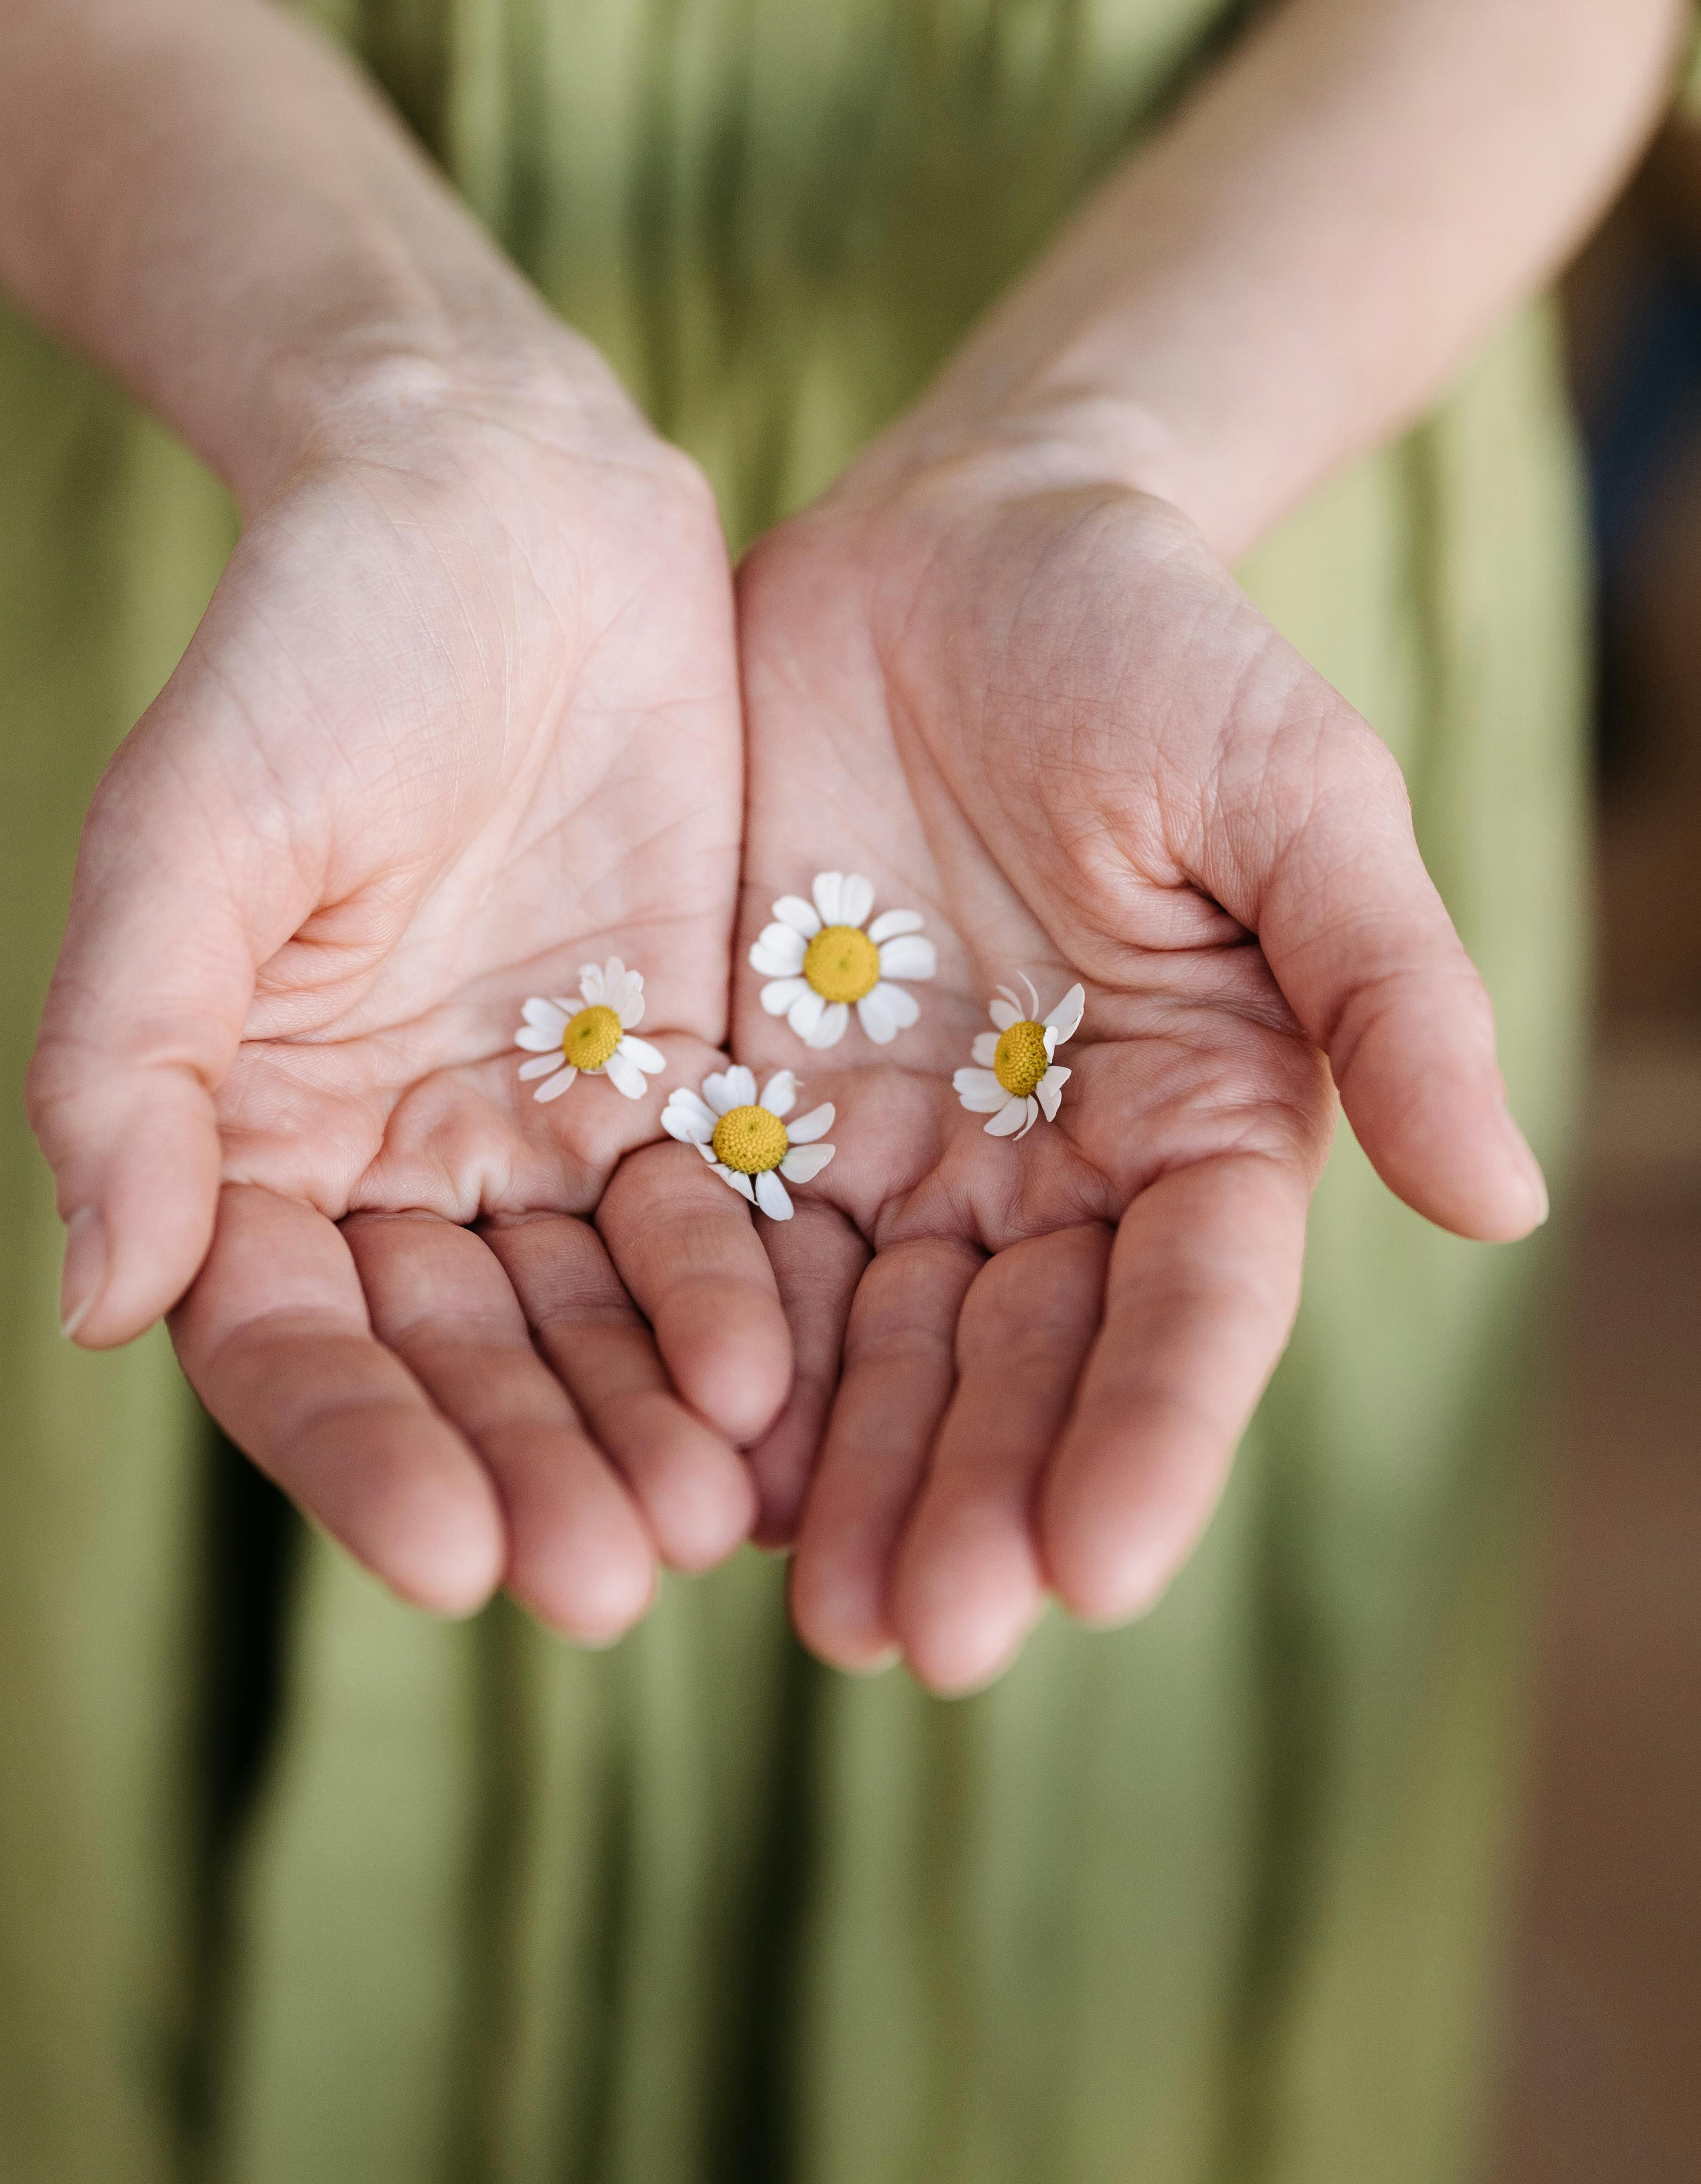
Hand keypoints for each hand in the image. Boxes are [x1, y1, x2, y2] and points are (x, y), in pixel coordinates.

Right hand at [28, 343, 792, 1640]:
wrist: (493, 506)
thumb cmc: (306, 650)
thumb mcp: (186, 835)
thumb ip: (130, 1062)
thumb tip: (96, 1304)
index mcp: (248, 1130)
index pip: (293, 1342)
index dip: (361, 1454)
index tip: (445, 1556)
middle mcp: (395, 1155)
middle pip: (457, 1362)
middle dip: (526, 1471)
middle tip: (609, 1586)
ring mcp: (540, 1121)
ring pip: (589, 1318)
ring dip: (639, 1427)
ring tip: (710, 1524)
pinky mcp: (678, 1066)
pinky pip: (712, 1213)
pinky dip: (739, 1301)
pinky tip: (784, 1384)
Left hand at [729, 451, 1547, 1692]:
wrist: (962, 545)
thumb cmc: (1163, 650)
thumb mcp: (1299, 793)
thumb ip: (1388, 990)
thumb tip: (1506, 1204)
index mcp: (1196, 1123)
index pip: (1183, 1312)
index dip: (1144, 1437)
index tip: (1095, 1567)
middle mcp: (1047, 1171)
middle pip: (1014, 1367)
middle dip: (973, 1500)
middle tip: (919, 1638)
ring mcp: (894, 1149)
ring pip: (868, 1349)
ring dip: (842, 1482)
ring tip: (807, 1609)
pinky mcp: (751, 1101)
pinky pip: (725, 1252)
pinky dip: (711, 1361)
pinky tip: (677, 1460)